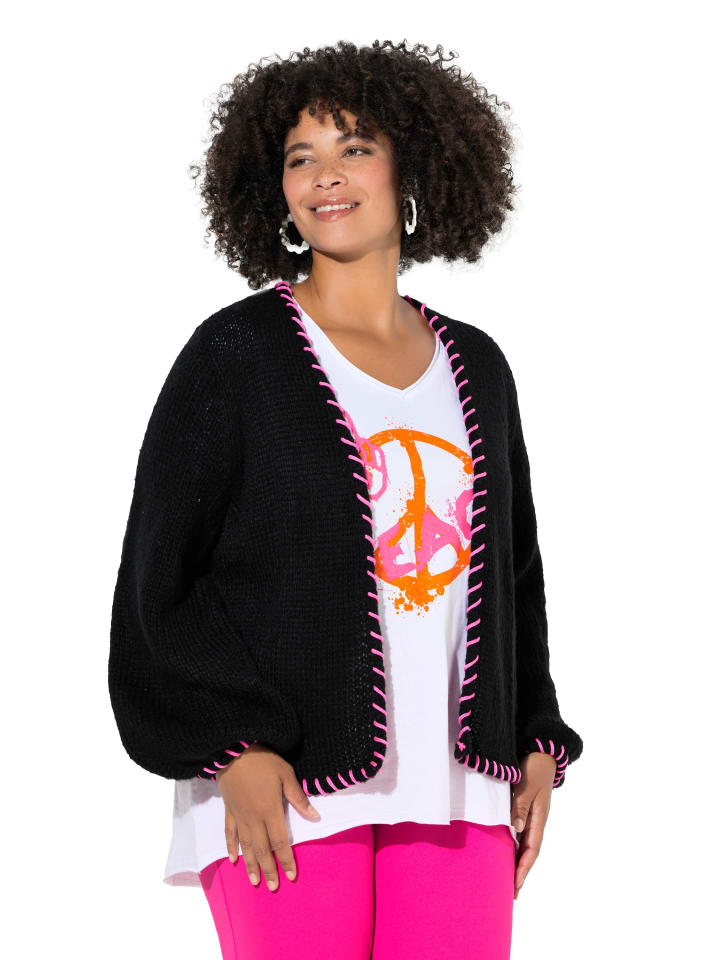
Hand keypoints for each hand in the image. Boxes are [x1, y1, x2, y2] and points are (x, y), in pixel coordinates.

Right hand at [216, 742, 320, 890]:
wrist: (233, 750)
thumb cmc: (263, 760)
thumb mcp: (286, 774)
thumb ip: (298, 798)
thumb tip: (315, 817)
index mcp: (270, 811)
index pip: (280, 842)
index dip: (286, 859)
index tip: (291, 876)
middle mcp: (254, 819)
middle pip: (262, 849)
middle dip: (269, 869)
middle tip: (274, 887)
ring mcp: (240, 816)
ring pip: (246, 846)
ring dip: (251, 865)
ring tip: (254, 881)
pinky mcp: (229, 810)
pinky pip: (229, 833)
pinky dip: (232, 847)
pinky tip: (234, 859)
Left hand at [510, 751, 556, 898]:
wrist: (541, 750)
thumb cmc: (534, 767)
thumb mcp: (526, 786)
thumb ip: (520, 807)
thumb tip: (516, 830)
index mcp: (539, 818)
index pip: (531, 850)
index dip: (523, 869)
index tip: (515, 887)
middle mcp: (536, 820)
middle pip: (528, 851)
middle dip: (520, 872)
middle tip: (509, 892)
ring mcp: (531, 815)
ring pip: (523, 843)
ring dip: (515, 860)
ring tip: (504, 877)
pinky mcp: (524, 808)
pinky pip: (518, 831)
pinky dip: (512, 843)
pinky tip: (503, 849)